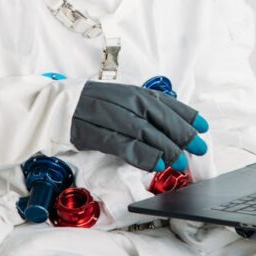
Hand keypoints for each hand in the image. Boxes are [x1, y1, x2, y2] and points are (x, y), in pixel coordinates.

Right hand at [71, 80, 208, 171]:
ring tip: (180, 162)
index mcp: (130, 92)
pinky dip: (140, 154)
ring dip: (164, 147)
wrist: (52, 107)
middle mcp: (121, 99)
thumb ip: (142, 115)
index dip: (186, 114)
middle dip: (181, 133)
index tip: (204, 127)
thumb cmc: (91, 108)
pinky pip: (121, 143)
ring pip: (142, 130)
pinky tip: (155, 164)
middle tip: (199, 148)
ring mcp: (106, 114)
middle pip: (157, 117)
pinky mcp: (92, 131)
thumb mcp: (120, 104)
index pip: (164, 102)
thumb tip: (171, 132)